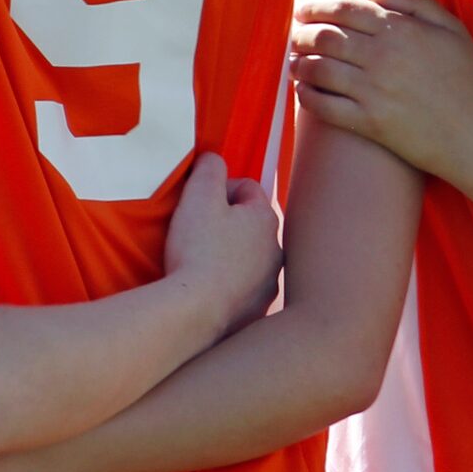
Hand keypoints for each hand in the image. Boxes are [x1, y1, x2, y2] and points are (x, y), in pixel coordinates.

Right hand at [162, 151, 281, 335]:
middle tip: (196, 233)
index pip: (247, 189)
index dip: (219, 190)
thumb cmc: (198, 249)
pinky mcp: (256, 312)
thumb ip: (210, 168)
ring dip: (229, 257)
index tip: (198, 203)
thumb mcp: (199, 196)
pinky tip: (206, 291)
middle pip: (250, 226)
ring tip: (200, 265)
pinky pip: (242, 291)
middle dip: (226, 225)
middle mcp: (276, 252)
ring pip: (249, 260)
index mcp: (266, 220)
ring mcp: (268, 285)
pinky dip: (228, 287)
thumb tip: (214, 159)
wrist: (197, 311)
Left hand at [291, 0, 472, 183]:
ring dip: (299, 64)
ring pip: (319, 69)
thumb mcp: (452, 30)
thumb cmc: (467, 80)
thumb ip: (417, 3)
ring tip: (294, 63)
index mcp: (400, 29)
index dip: (317, 8)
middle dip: (301, 34)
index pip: (345, 10)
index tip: (302, 11)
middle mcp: (382, 57)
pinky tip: (302, 91)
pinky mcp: (369, 122)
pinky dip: (307, 96)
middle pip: (325, 37)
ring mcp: (373, 91)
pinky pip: (325, 106)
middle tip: (294, 36)